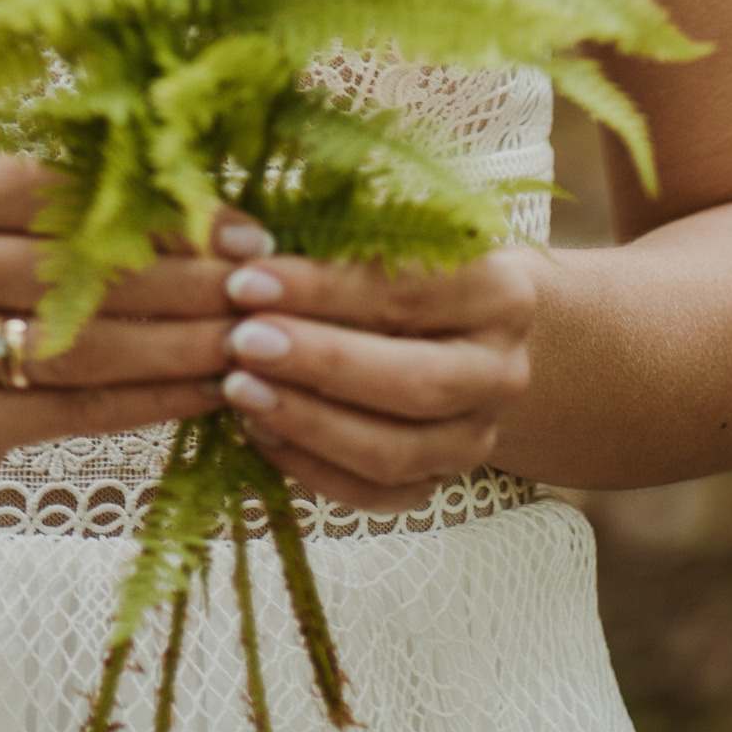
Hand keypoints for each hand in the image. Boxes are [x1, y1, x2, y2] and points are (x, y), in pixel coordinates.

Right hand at [0, 150, 245, 497]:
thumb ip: (78, 215)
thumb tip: (217, 215)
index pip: (65, 194)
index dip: (163, 216)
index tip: (244, 234)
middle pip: (79, 272)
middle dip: (187, 283)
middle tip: (262, 292)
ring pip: (84, 346)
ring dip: (180, 346)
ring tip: (247, 344)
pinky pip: (75, 410)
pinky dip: (151, 401)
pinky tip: (205, 393)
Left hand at [216, 246, 543, 510]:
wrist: (469, 332)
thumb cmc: (408, 269)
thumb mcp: (387, 237)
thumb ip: (325, 238)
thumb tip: (232, 242)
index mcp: (499, 294)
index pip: (410, 293)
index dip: (325, 290)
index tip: (249, 281)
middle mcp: (499, 372)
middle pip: (415, 382)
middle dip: (320, 364)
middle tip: (242, 342)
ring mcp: (474, 438)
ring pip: (393, 451)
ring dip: (307, 422)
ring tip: (237, 388)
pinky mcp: (438, 481)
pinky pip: (372, 493)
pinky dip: (309, 467)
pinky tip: (258, 429)